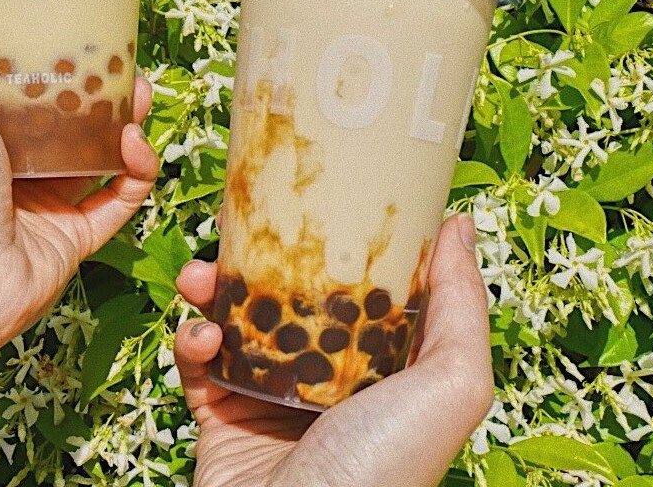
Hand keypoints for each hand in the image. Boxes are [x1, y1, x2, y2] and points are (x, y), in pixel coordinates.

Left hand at [0, 43, 158, 339]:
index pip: (16, 99)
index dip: (49, 71)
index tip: (74, 45)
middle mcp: (3, 173)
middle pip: (64, 126)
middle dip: (98, 95)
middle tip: (122, 69)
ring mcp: (38, 209)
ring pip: (97, 160)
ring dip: (126, 125)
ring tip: (140, 93)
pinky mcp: (72, 240)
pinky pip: (118, 201)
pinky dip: (136, 172)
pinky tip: (136, 143)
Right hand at [174, 214, 492, 486]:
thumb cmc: (383, 471)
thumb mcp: (449, 386)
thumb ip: (462, 306)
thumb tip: (460, 225)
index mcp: (384, 366)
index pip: (365, 286)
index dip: (344, 240)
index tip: (323, 195)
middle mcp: (328, 378)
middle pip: (292, 294)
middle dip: (262, 256)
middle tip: (238, 226)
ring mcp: (272, 397)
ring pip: (237, 319)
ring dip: (211, 287)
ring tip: (200, 275)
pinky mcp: (222, 418)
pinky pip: (198, 363)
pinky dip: (190, 341)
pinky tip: (198, 336)